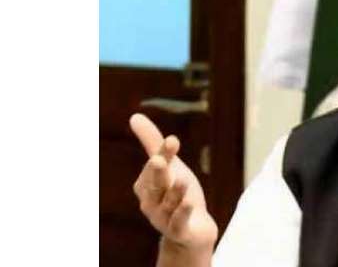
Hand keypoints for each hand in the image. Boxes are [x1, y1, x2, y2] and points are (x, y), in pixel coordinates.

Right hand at [130, 113, 217, 250]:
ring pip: (168, 203)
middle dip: (157, 173)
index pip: (156, 165)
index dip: (164, 153)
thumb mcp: (170, 166)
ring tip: (182, 181)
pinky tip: (189, 204)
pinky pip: (178, 222)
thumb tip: (134, 116)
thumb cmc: (178, 193)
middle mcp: (150, 202)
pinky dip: (182, 213)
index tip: (172, 140)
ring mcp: (163, 218)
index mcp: (145, 185)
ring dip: (175, 192)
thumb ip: (153, 143)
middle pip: (155, 185)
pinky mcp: (179, 231)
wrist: (192, 230)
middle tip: (159, 160)